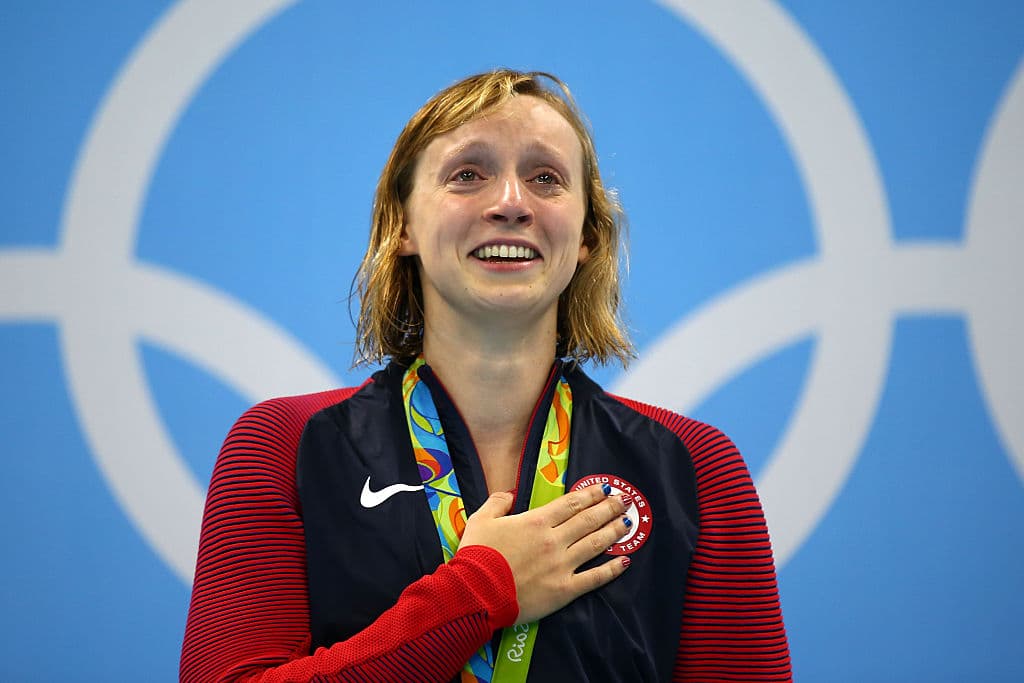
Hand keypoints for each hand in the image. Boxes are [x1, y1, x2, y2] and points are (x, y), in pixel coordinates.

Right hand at [459, 484, 631, 624]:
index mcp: (537, 521)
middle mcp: (554, 540)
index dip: (590, 494)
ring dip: (613, 531)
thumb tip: (510, 493)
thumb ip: (498, 502)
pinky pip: (594, 578)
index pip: (571, 503)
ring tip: (628, 523)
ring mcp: (562, 565)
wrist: (475, 592)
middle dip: (609, 508)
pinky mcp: (565, 590)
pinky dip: (611, 569)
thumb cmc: (477, 555)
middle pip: (588, 520)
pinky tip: (625, 561)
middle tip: (625, 501)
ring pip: (595, 544)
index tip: (605, 488)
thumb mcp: (480, 519)